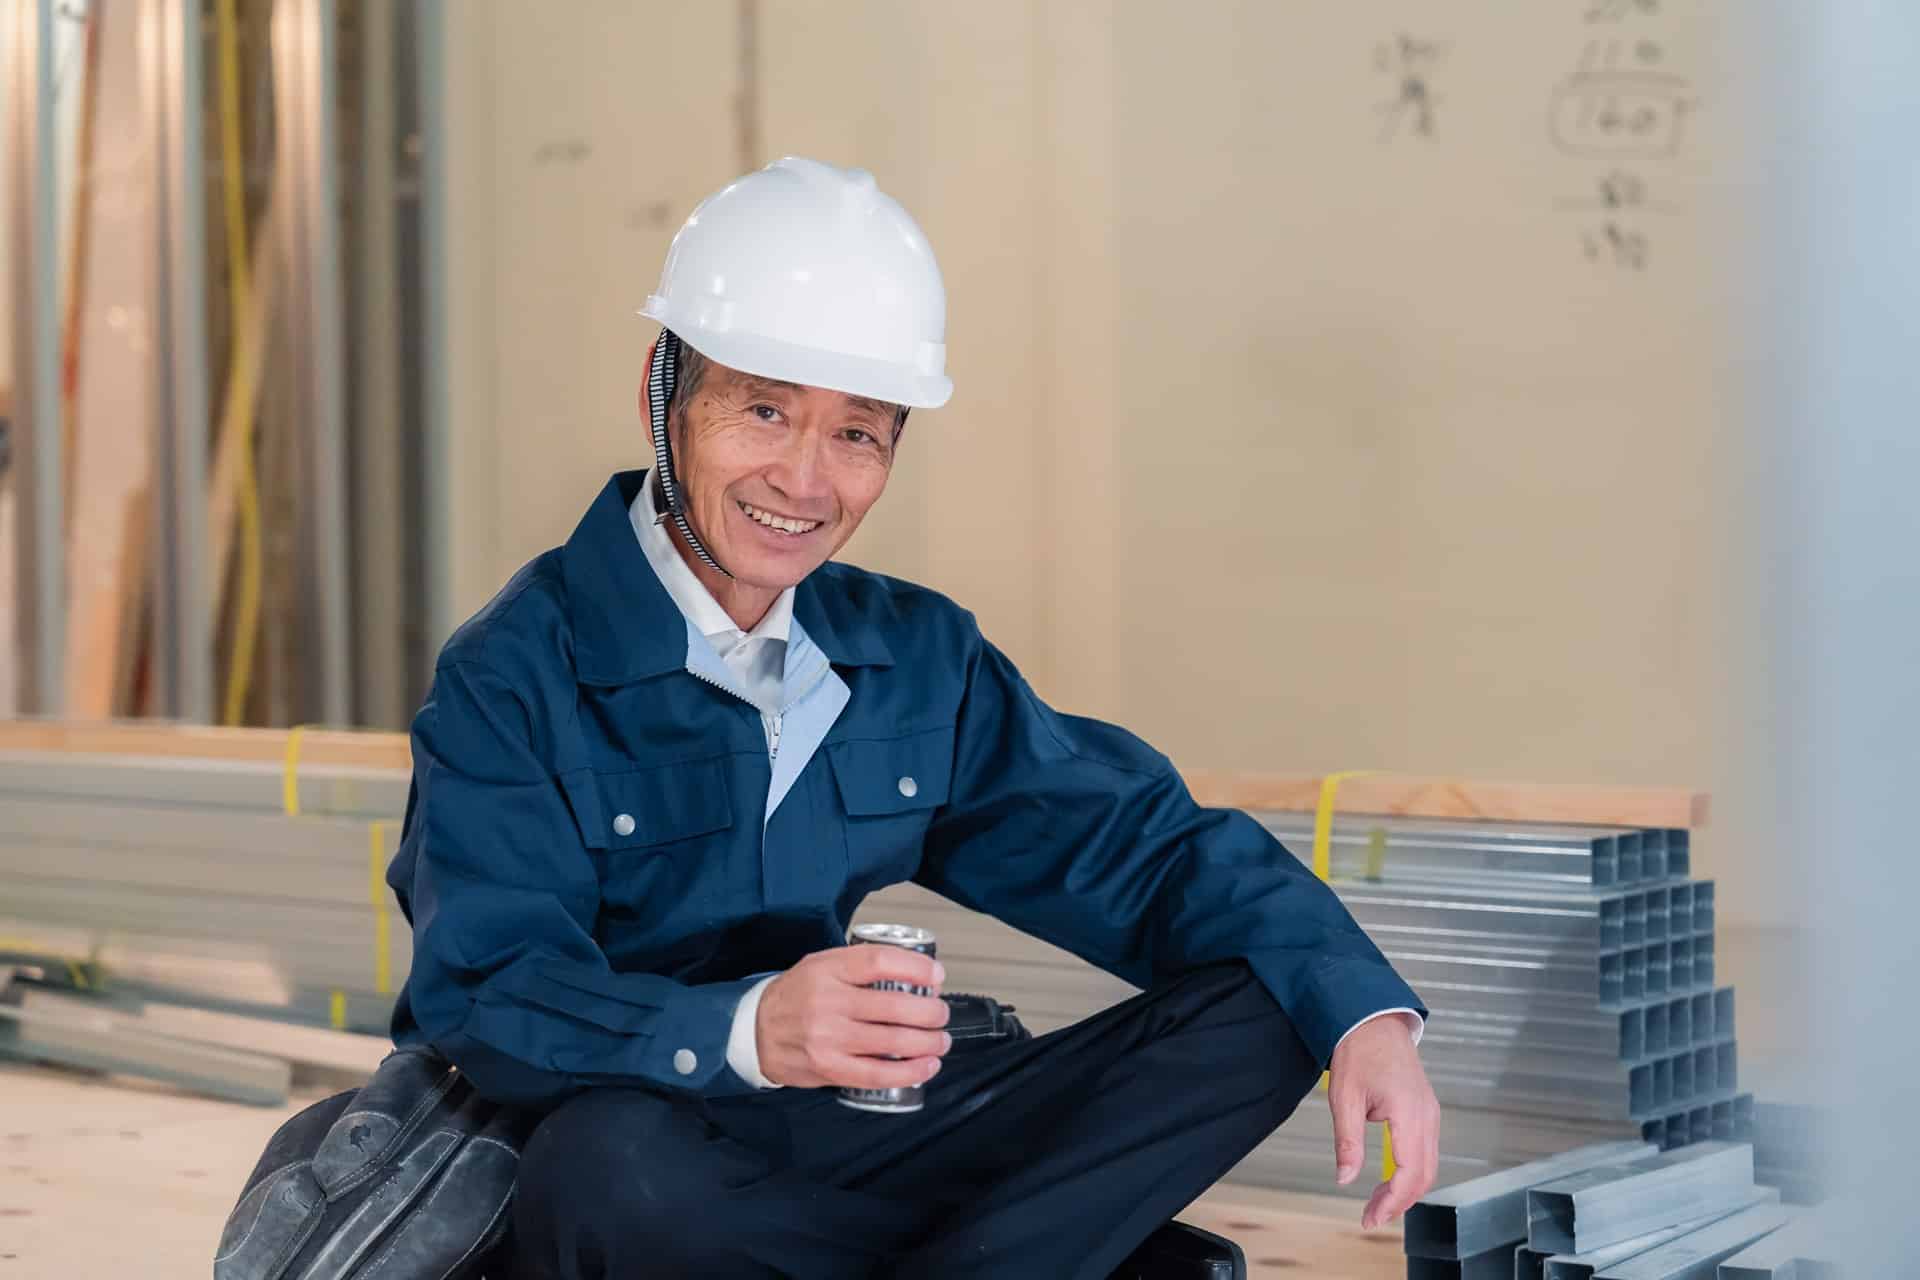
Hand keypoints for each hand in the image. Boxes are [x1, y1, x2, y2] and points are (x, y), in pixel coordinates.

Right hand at [755, 945, 951, 1089]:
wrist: (754, 1031)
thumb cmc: (796, 995)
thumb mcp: (821, 965)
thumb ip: (860, 965)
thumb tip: (917, 973)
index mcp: (827, 969)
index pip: (879, 962)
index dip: (916, 968)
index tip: (937, 976)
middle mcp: (828, 1001)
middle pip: (894, 1006)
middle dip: (930, 1012)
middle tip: (941, 1013)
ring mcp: (828, 1038)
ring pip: (892, 1041)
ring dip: (928, 1042)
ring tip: (940, 1040)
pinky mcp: (829, 1068)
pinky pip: (878, 1074)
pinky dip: (909, 1072)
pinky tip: (926, 1066)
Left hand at [1327, 1012, 1439, 1229]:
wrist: (1373, 1019)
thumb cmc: (1358, 1050)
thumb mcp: (1344, 1098)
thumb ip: (1347, 1142)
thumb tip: (1345, 1178)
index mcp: (1409, 1113)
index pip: (1409, 1173)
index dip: (1391, 1202)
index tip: (1371, 1218)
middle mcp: (1427, 1116)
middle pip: (1424, 1176)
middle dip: (1399, 1202)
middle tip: (1371, 1216)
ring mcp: (1430, 1113)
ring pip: (1428, 1166)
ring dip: (1405, 1189)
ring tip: (1376, 1202)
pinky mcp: (1426, 1110)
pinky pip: (1425, 1151)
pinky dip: (1410, 1172)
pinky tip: (1389, 1179)